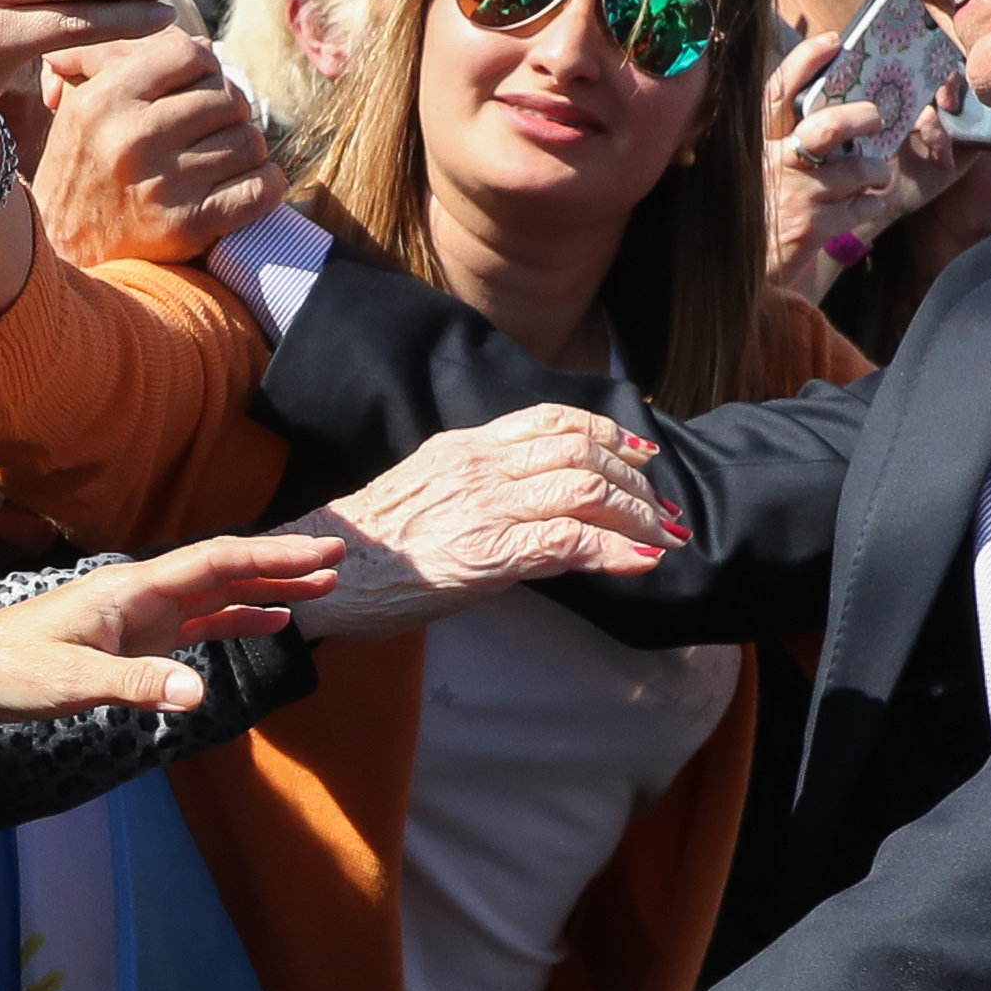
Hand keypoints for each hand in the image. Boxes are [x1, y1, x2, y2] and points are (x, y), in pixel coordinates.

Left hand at [0, 533, 342, 719]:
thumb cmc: (9, 671)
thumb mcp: (70, 683)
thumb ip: (136, 684)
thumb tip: (198, 692)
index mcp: (131, 588)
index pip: (215, 562)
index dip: (271, 556)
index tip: (323, 551)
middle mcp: (143, 592)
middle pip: (225, 569)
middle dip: (283, 563)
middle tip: (342, 560)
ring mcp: (142, 614)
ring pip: (218, 593)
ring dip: (268, 589)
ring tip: (322, 590)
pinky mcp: (136, 638)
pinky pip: (199, 622)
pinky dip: (238, 618)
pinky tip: (272, 621)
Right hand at [32, 31, 281, 269]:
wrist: (61, 255)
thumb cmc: (80, 171)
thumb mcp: (83, 106)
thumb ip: (127, 62)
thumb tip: (201, 45)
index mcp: (105, 99)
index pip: (191, 55)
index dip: (207, 69)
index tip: (200, 90)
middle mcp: (133, 137)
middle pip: (228, 99)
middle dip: (229, 114)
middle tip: (212, 133)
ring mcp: (164, 183)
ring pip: (249, 142)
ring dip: (245, 153)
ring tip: (221, 163)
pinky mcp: (189, 225)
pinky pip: (260, 188)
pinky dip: (266, 186)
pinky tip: (246, 188)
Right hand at [293, 408, 683, 639]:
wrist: (327, 571)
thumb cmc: (372, 544)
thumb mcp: (429, 493)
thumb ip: (482, 487)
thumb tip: (540, 508)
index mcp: (465, 447)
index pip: (551, 419)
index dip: (607, 431)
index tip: (639, 452)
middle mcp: (480, 465)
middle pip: (580, 449)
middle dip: (635, 479)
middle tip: (663, 507)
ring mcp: (486, 506)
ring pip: (584, 489)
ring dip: (636, 515)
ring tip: (662, 537)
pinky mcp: (489, 552)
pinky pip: (569, 542)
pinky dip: (614, 551)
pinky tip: (640, 563)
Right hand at [763, 27, 937, 295]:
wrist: (732, 273)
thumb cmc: (744, 214)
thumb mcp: (746, 171)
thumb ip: (773, 141)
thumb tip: (816, 112)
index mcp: (755, 144)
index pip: (779, 93)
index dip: (806, 62)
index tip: (833, 40)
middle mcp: (775, 164)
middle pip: (827, 126)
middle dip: (860, 116)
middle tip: (876, 115)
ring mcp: (797, 196)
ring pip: (857, 168)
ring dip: (874, 168)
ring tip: (874, 171)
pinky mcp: (813, 227)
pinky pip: (861, 206)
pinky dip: (870, 202)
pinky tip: (865, 202)